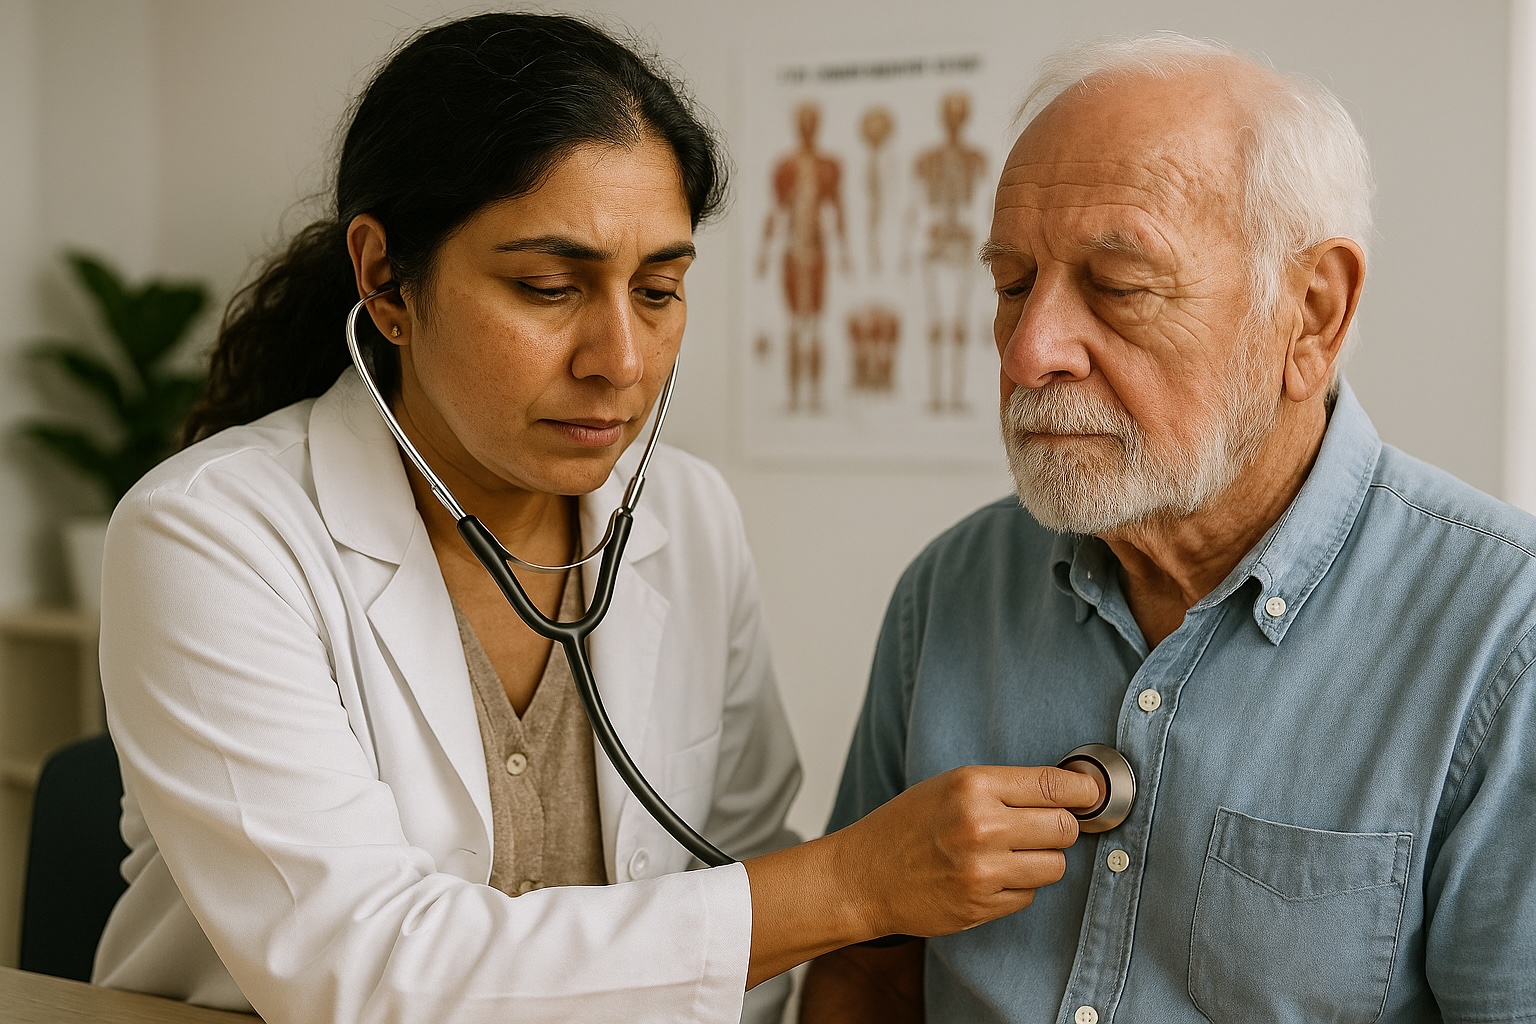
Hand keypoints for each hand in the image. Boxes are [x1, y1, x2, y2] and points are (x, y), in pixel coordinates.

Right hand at [827, 765, 1098, 938]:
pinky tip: (989, 876)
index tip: (1091, 795)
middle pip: (1064, 827)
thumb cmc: (905, 826)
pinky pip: (1030, 895)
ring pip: (1055, 865)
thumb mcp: (949, 786)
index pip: (1054, 785)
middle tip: (1042, 826)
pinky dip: (1018, 887)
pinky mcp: (982, 905)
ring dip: (1041, 860)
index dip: (1083, 791)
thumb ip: (1005, 787)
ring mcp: (982, 870)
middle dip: (1060, 827)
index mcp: (972, 786)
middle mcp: (980, 827)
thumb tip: (1070, 790)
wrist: (864, 876)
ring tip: (1010, 854)